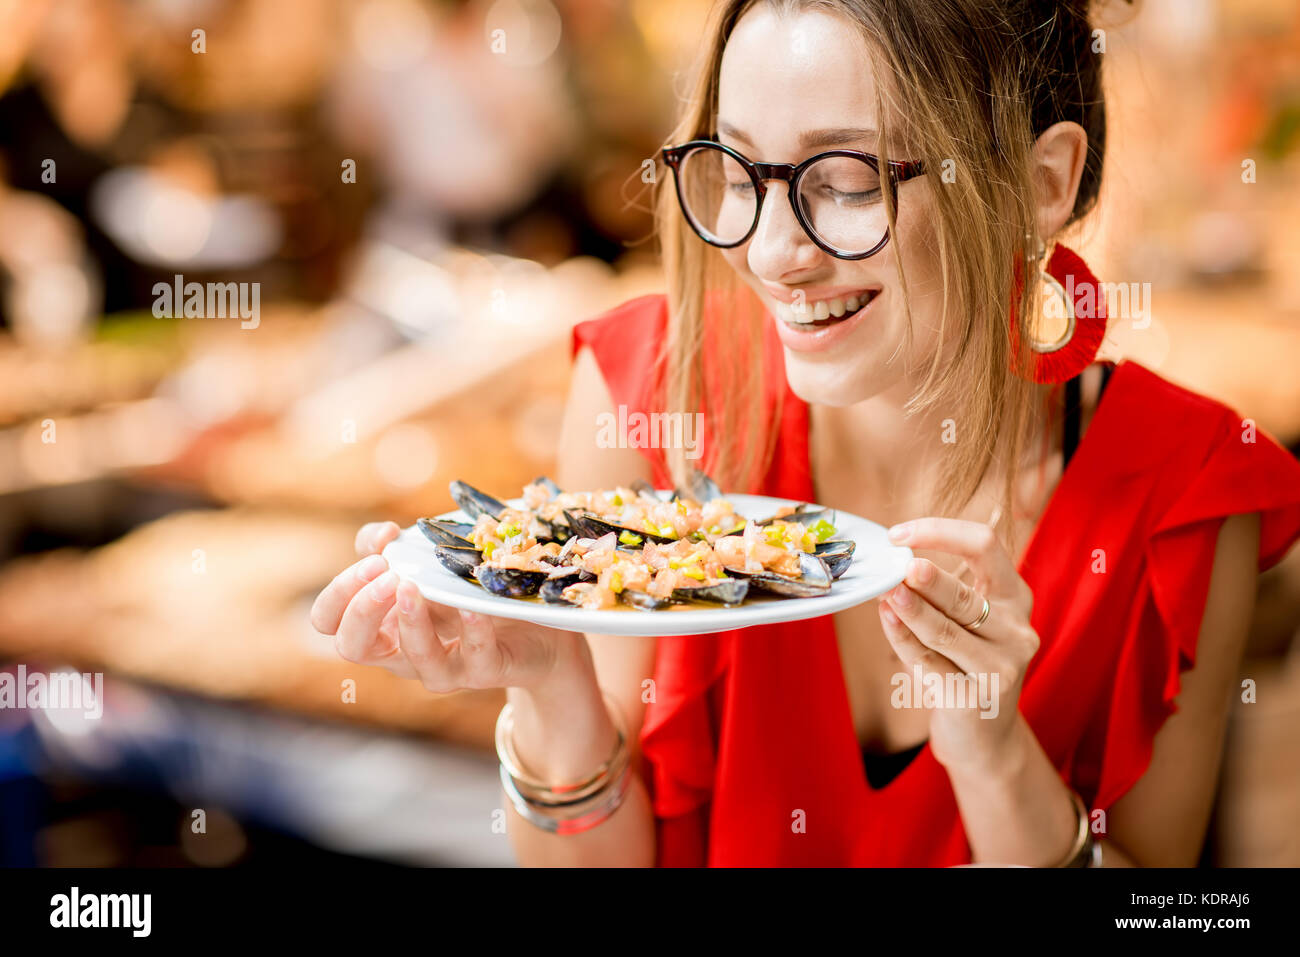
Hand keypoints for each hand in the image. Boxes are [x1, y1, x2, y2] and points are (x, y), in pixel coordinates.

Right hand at [310, 521, 588, 692]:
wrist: (534, 625)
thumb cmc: (466, 590)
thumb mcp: (425, 562)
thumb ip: (390, 546)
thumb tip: (381, 536)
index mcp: (379, 625)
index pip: (329, 621)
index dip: (339, 594)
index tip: (373, 559)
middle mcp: (402, 653)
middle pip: (353, 647)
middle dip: (362, 609)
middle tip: (387, 575)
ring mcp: (442, 668)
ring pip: (411, 658)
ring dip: (410, 621)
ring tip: (414, 586)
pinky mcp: (483, 672)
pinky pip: (473, 657)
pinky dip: (470, 629)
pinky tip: (470, 605)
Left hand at [877, 518, 1040, 773]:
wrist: (984, 736)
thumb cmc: (965, 664)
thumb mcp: (964, 621)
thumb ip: (938, 592)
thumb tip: (892, 565)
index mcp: (1015, 596)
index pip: (985, 545)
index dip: (941, 532)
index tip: (898, 534)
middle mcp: (1017, 629)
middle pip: (966, 595)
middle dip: (929, 579)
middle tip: (900, 567)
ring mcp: (1002, 666)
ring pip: (947, 630)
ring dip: (911, 610)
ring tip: (886, 592)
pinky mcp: (976, 697)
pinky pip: (929, 662)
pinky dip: (902, 638)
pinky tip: (886, 619)